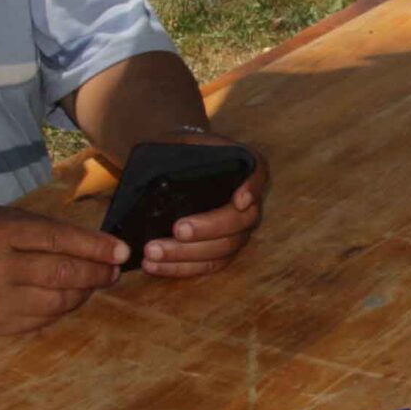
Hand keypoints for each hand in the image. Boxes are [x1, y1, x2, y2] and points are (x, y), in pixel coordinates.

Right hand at [0, 205, 128, 335]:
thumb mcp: (3, 218)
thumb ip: (46, 231)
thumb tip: (99, 247)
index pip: (59, 240)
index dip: (96, 247)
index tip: (121, 251)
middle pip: (63, 274)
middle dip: (97, 273)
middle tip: (112, 270)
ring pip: (57, 302)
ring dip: (83, 293)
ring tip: (93, 283)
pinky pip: (41, 320)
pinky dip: (61, 309)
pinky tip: (67, 298)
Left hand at [140, 139, 268, 278]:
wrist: (175, 165)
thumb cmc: (180, 151)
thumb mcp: (178, 141)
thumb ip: (175, 149)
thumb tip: (154, 172)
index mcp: (246, 168)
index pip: (257, 176)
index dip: (251, 190)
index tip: (239, 200)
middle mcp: (249, 203)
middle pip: (239, 221)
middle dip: (208, 229)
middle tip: (178, 229)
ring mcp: (237, 231)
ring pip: (222, 249)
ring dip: (186, 254)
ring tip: (152, 252)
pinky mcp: (220, 252)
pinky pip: (207, 265)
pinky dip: (179, 267)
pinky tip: (153, 265)